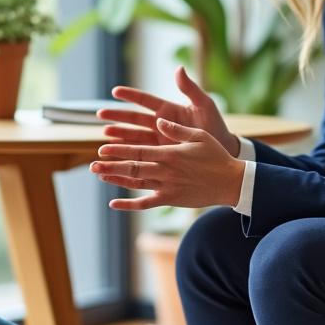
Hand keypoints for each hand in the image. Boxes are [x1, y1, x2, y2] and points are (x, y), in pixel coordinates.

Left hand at [92, 118, 244, 210]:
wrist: (231, 183)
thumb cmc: (216, 155)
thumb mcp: (198, 135)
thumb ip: (176, 129)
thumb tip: (159, 120)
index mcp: (170, 153)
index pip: (138, 151)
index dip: (119, 150)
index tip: (103, 148)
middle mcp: (165, 171)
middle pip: (132, 168)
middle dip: (111, 166)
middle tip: (93, 163)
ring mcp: (167, 187)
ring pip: (136, 184)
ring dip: (116, 180)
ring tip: (99, 176)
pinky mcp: (170, 199)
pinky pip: (146, 203)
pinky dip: (129, 204)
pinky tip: (113, 203)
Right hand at [99, 66, 239, 156]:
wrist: (222, 150)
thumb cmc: (214, 126)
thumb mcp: (204, 105)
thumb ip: (190, 88)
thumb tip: (178, 68)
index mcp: (168, 110)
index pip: (145, 100)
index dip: (130, 95)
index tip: (115, 91)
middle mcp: (160, 124)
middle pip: (134, 119)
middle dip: (117, 117)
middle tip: (100, 115)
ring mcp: (158, 140)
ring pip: (134, 136)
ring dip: (119, 135)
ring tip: (105, 135)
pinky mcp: (160, 154)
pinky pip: (140, 152)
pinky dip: (127, 152)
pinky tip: (116, 153)